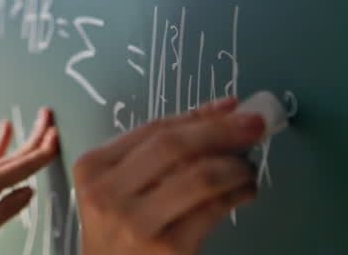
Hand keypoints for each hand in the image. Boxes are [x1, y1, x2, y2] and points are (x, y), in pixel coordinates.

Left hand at [0, 107, 58, 254]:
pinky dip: (1, 141)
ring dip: (27, 139)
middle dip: (38, 140)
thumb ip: (5, 210)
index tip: (56, 139)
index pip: (21, 168)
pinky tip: (6, 127)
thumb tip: (29, 191)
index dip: (41, 155)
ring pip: (9, 154)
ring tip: (41, 121)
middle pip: (17, 155)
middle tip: (54, 122)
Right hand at [72, 97, 264, 253]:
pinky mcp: (169, 249)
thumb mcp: (119, 186)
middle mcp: (110, 193)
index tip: (232, 107)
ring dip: (235, 165)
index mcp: (93, 167)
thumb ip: (157, 152)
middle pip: (174, 146)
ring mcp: (138, 223)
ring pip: (200, 177)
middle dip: (221, 130)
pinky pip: (213, 209)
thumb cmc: (118, 230)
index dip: (199, 115)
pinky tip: (245, 189)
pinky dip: (238, 193)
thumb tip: (221, 113)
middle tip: (254, 125)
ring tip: (247, 166)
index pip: (154, 129)